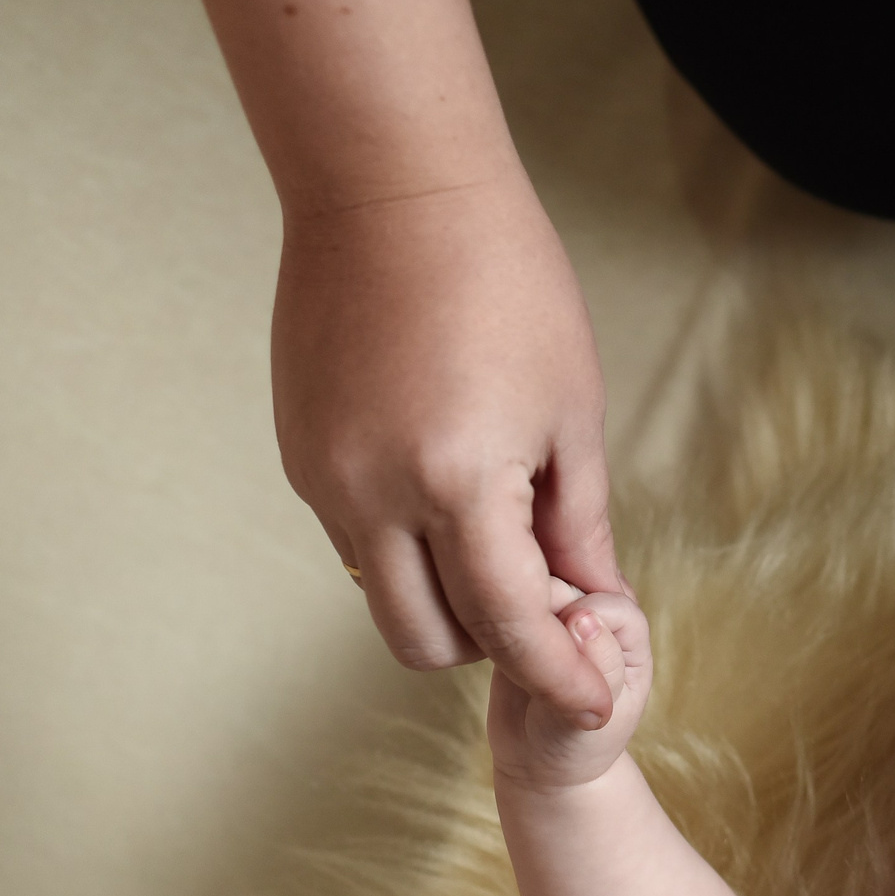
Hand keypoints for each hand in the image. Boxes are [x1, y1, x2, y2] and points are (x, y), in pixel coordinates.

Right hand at [274, 173, 626, 726]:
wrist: (392, 191)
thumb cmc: (506, 284)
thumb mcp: (571, 412)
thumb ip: (579, 523)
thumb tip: (595, 603)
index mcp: (455, 482)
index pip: (507, 625)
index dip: (558, 676)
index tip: (592, 704)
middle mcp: (371, 493)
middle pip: (427, 642)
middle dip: (494, 646)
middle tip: (548, 599)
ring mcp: (322, 477)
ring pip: (382, 596)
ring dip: (446, 597)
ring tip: (504, 533)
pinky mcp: (299, 455)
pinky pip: (355, 541)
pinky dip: (408, 546)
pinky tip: (451, 489)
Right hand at [487, 583, 650, 791]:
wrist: (538, 762)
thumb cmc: (581, 743)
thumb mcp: (599, 716)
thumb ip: (600, 666)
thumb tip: (582, 616)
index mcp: (628, 632)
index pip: (608, 603)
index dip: (584, 622)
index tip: (563, 661)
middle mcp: (594, 612)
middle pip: (569, 583)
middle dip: (546, 613)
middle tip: (530, 660)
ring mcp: (553, 610)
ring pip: (529, 582)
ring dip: (514, 612)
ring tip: (513, 659)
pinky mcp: (514, 614)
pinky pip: (497, 595)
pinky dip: (489, 614)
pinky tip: (491, 645)